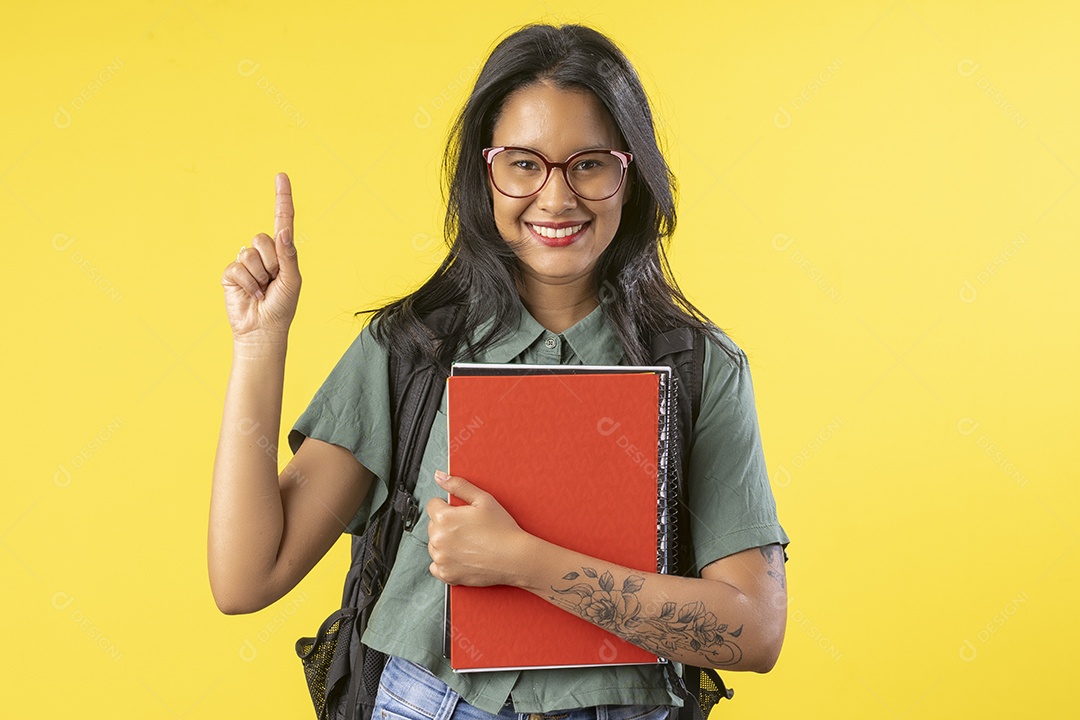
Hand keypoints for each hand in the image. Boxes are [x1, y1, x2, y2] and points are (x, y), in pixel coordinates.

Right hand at [221, 173, 301, 341]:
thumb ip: (288, 256)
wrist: (262, 330)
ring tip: (262, 290)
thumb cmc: (282, 307)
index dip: (282, 198)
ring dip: (259, 276)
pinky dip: (246, 283)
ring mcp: (245, 262)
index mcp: (282, 252)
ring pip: (249, 254)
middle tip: (273, 281)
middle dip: (271, 262)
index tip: (281, 176)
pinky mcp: (230, 273)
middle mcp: (263, 254)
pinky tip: (250, 294)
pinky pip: (237, 267)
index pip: (282, 220)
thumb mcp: (292, 281)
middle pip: (263, 238)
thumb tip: (283, 232)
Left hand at [426, 470, 531, 586]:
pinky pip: (436, 566)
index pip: (433, 505)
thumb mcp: (483, 499)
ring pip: (434, 545)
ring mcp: (441, 559)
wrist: (515, 558)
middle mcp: (438, 539)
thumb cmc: (502, 530)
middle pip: (433, 526)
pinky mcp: (447, 575)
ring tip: (467, 543)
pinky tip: (462, 556)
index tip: (461, 514)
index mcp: (444, 518)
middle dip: (446, 524)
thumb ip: (458, 485)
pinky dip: (446, 562)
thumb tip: (439, 476)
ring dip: (445, 543)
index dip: (448, 507)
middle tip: (468, 528)